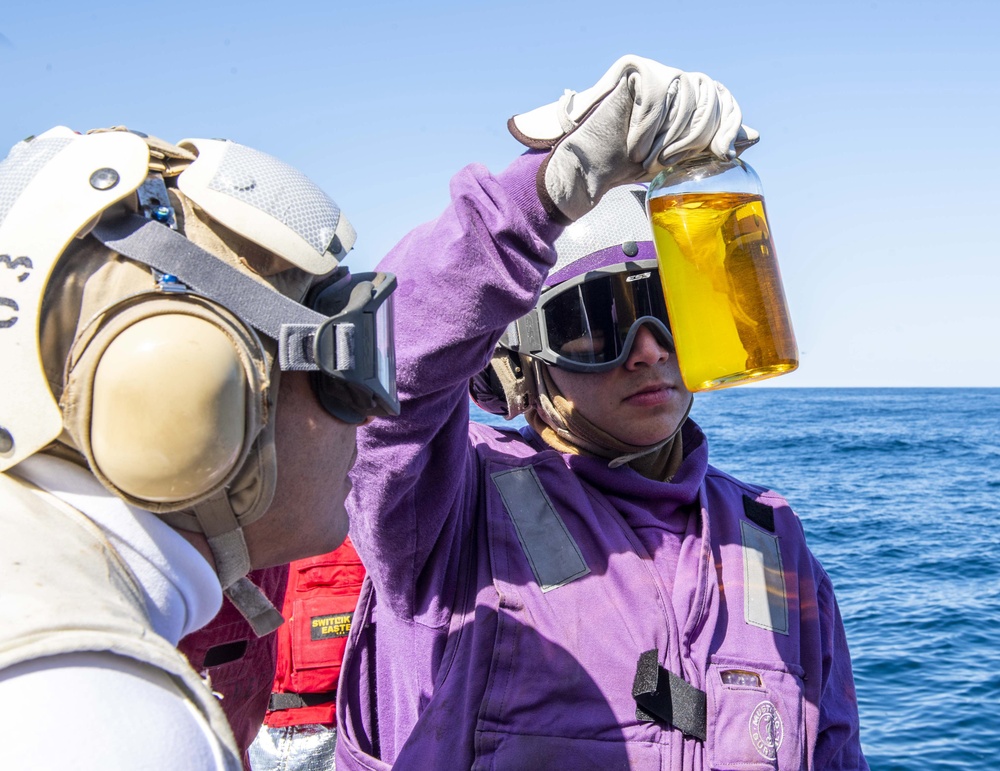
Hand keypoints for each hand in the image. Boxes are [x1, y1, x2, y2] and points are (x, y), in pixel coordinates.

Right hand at [509, 55, 758, 221]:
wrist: (591, 165)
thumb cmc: (631, 163)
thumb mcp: (680, 158)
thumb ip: (713, 143)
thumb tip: (754, 137)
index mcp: (691, 96)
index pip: (723, 98)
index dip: (728, 122)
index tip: (723, 152)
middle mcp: (676, 79)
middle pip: (707, 96)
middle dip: (692, 136)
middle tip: (670, 162)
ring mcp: (655, 70)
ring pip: (682, 97)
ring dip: (664, 137)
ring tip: (647, 158)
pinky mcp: (634, 68)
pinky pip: (655, 96)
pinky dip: (646, 127)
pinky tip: (633, 145)